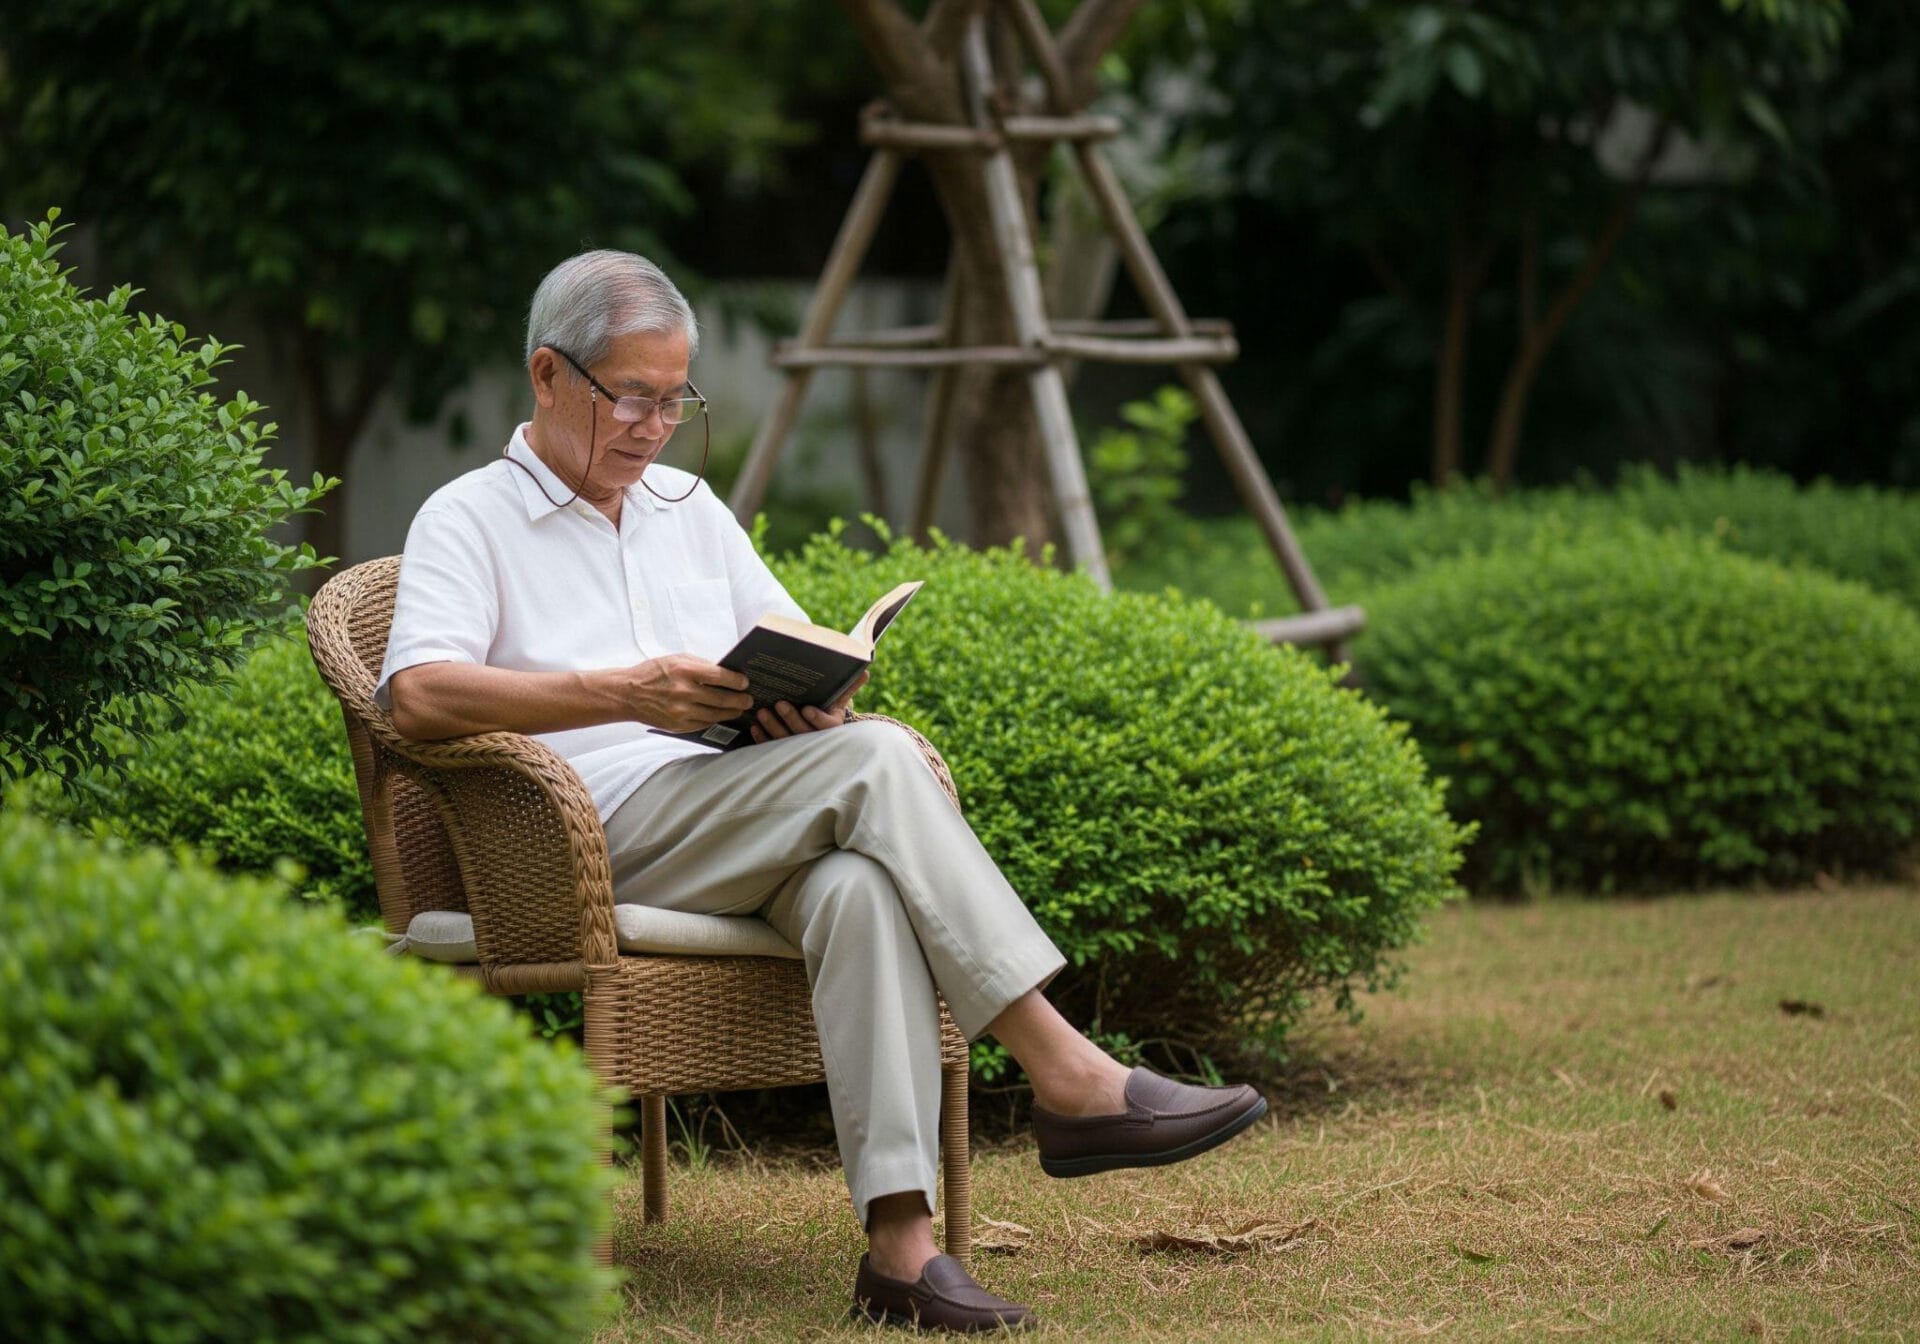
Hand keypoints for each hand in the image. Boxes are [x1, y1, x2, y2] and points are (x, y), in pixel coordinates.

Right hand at [619, 654, 753, 732]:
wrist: (628, 694)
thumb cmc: (654, 673)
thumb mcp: (677, 659)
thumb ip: (701, 666)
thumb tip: (727, 673)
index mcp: (684, 670)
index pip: (720, 676)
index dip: (737, 681)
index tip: (745, 682)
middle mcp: (683, 691)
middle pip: (721, 698)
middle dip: (740, 700)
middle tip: (749, 699)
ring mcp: (680, 711)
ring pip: (716, 714)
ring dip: (732, 712)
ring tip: (739, 708)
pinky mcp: (678, 725)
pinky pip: (704, 724)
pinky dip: (716, 719)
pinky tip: (722, 715)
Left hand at [750, 671, 867, 744]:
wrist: (816, 731)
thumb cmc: (827, 711)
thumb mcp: (839, 700)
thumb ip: (849, 686)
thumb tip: (866, 670)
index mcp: (831, 728)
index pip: (825, 726)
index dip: (816, 719)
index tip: (807, 709)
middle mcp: (815, 741)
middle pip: (802, 733)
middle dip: (790, 719)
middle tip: (779, 703)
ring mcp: (797, 749)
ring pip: (784, 740)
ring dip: (773, 727)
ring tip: (762, 712)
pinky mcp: (781, 752)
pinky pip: (771, 747)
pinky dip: (762, 738)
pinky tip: (755, 727)